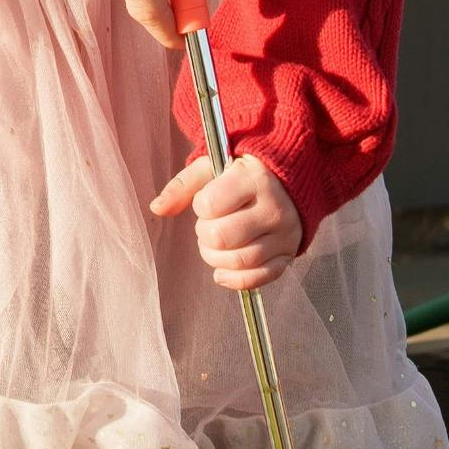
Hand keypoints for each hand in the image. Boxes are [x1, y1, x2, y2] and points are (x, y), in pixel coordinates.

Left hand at [152, 151, 300, 292]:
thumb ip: (183, 186)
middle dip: (205, 235)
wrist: (291, 181)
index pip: (210, 205)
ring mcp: (285, 234)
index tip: (208, 201)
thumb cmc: (243, 174)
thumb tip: (157, 208)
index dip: (200, 206)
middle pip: (222, 237)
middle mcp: (273, 208)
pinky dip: (234, 280)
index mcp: (254, 180)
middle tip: (209, 226)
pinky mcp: (288, 254)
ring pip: (239, 261)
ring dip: (215, 258)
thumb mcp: (213, 168)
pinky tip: (222, 271)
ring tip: (216, 245)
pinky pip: (258, 278)